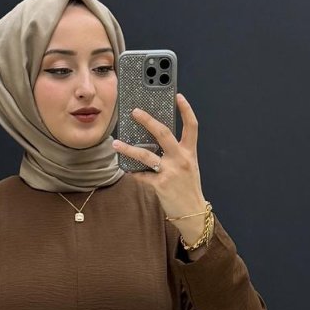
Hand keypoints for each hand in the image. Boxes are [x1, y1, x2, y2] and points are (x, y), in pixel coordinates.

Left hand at [112, 92, 206, 222]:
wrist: (193, 213)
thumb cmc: (188, 189)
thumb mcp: (188, 167)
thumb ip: (176, 153)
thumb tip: (155, 142)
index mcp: (189, 153)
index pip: (192, 126)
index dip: (186, 110)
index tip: (178, 96)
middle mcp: (180, 159)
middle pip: (163, 133)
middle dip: (147, 120)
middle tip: (134, 112)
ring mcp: (170, 172)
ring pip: (145, 155)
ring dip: (128, 149)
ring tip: (116, 144)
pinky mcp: (160, 185)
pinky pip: (142, 176)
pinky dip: (133, 173)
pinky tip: (126, 169)